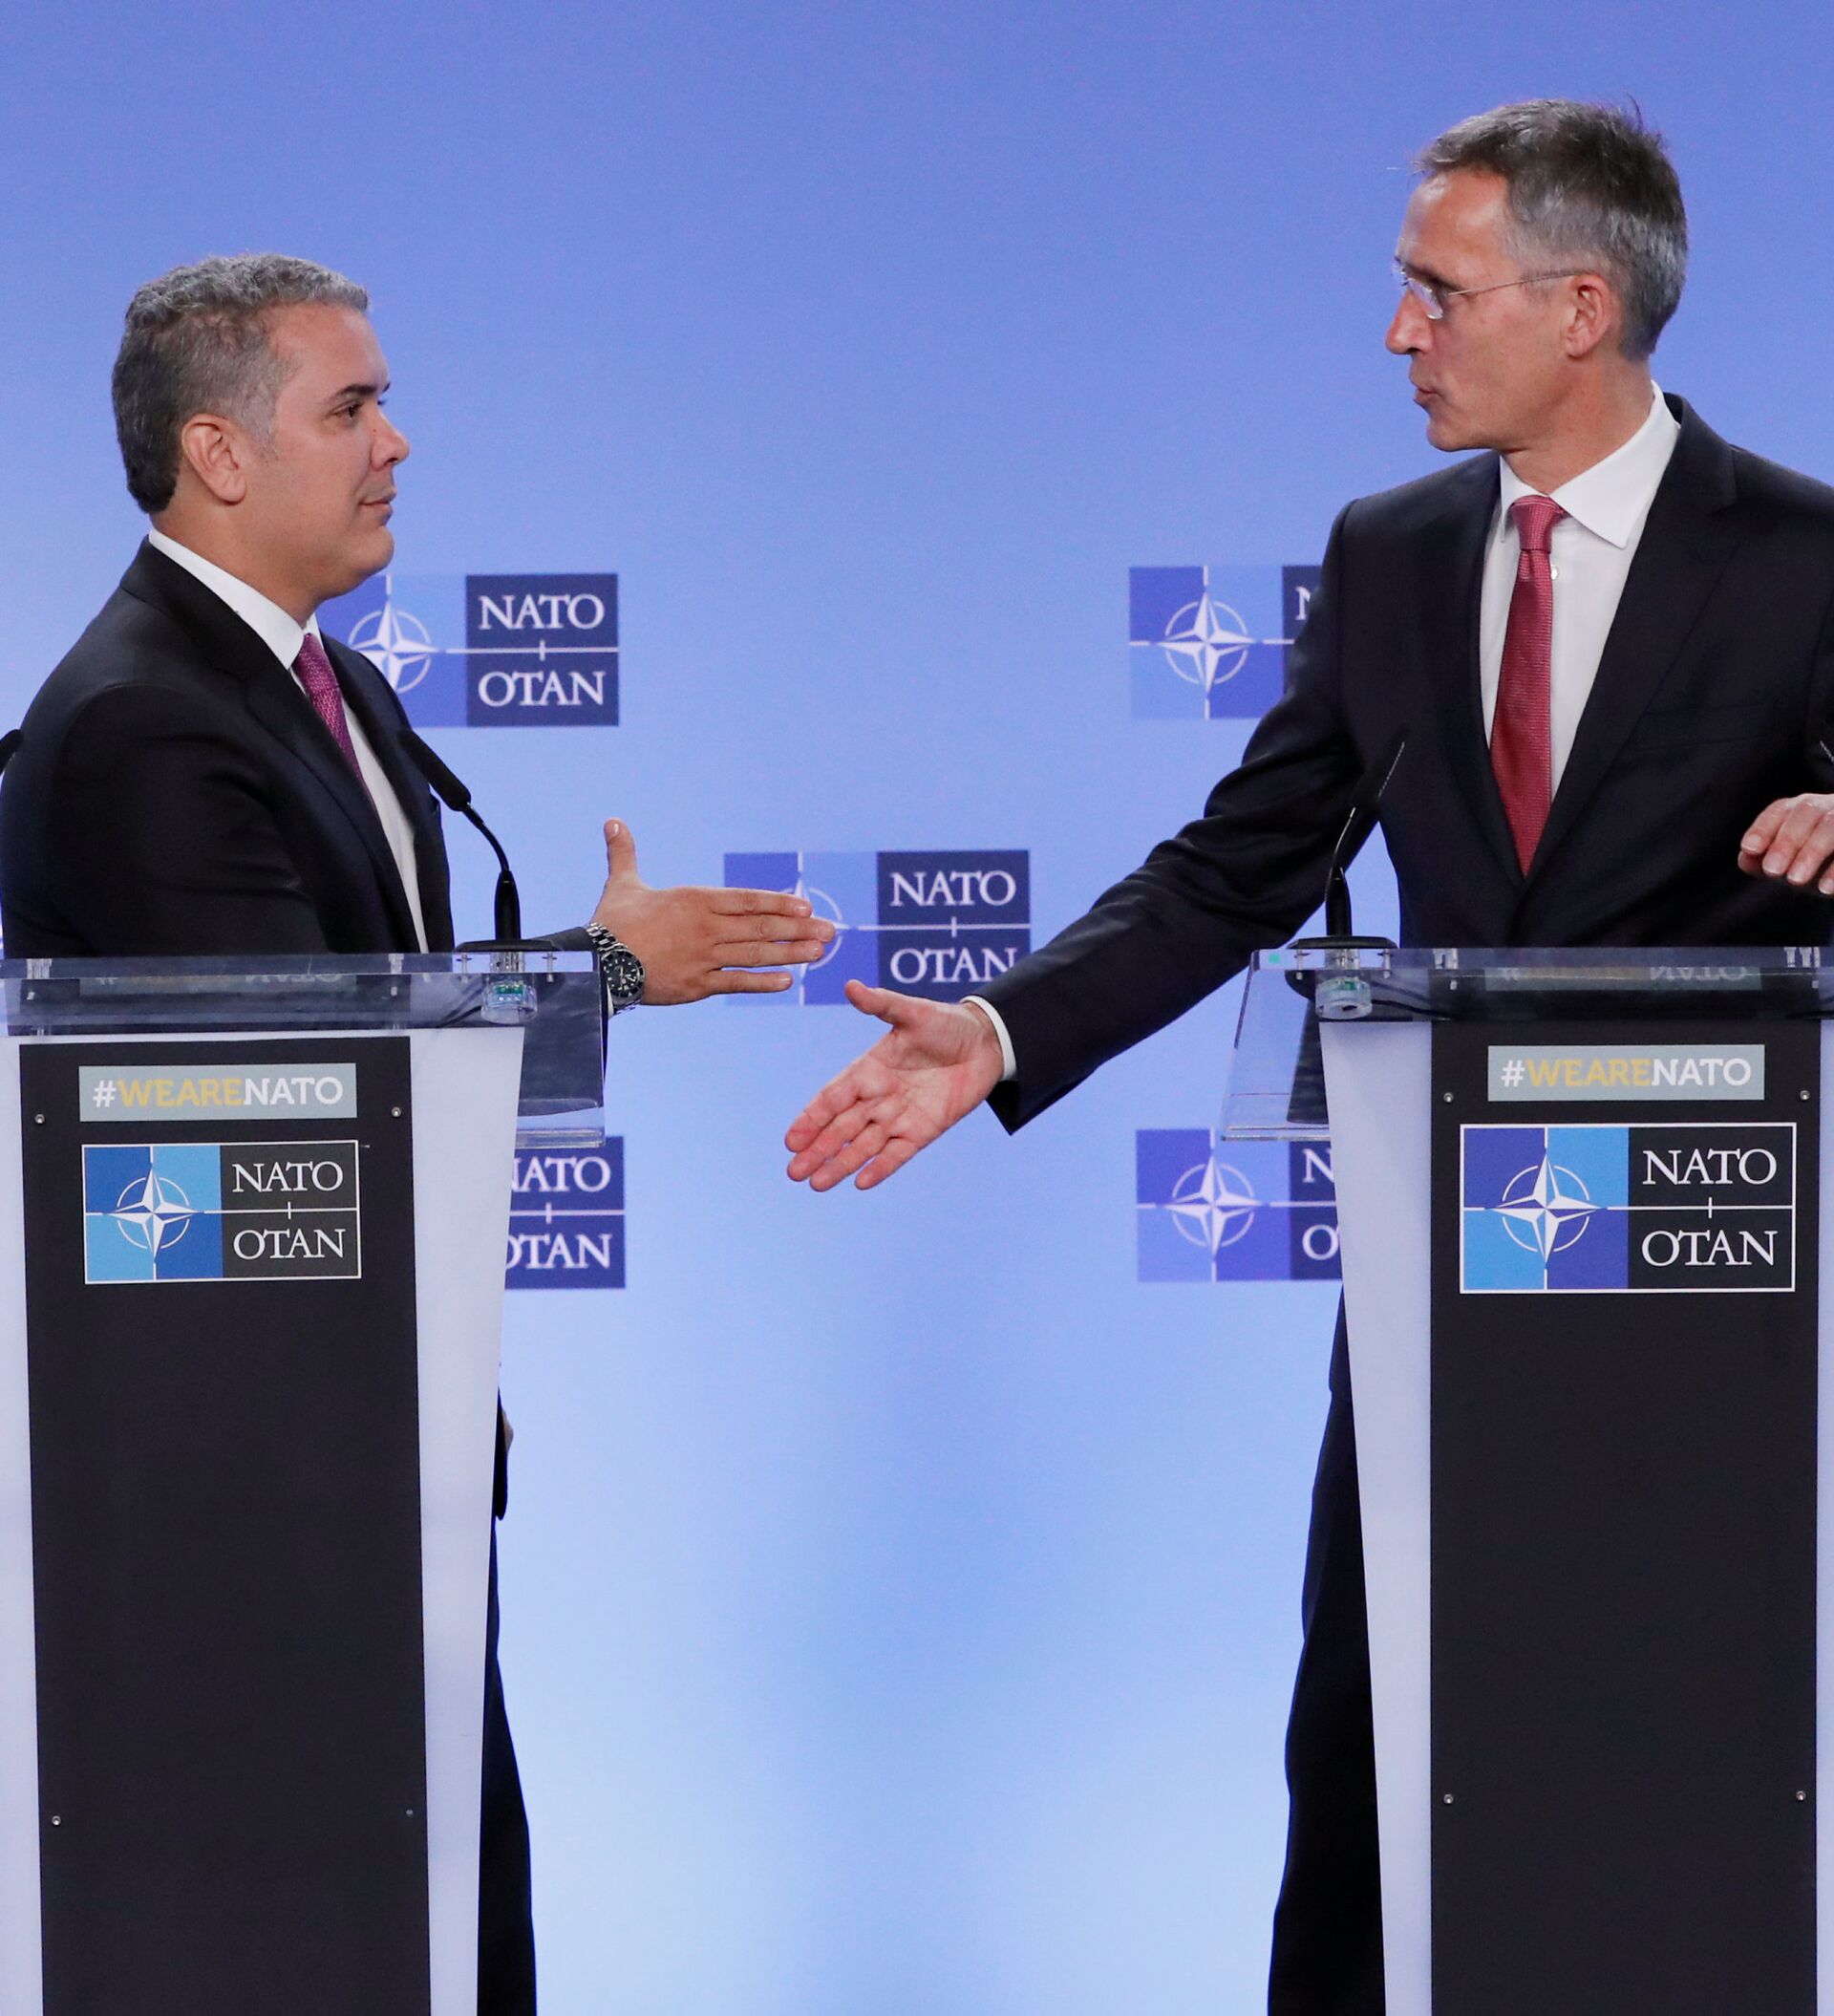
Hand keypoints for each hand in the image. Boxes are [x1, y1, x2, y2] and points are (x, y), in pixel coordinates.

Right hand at [591, 820, 833, 1003]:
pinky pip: (737, 982)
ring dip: (791, 952)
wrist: (596, 963)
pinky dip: (763, 982)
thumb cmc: (611, 923)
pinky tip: (788, 981)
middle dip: (799, 928)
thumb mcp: (623, 883)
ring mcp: (705, 956)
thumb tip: (612, 821)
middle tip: (831, 931)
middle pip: (761, 926)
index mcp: (695, 900)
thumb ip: (625, 853)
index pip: (747, 900)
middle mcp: (707, 927)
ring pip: (756, 953)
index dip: (780, 903)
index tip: (807, 906)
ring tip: (819, 952)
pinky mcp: (698, 984)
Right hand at [785, 982, 1005, 1191]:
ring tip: (816, 1184)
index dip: (811, 1119)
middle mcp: (878, 1097)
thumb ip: (881, 1004)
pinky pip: (898, 1153)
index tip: (790, 1139)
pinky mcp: (924, 1130)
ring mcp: (900, 1116)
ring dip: (841, 1164)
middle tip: (793, 1173)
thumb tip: (850, 985)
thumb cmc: (946, 1023)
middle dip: (817, 1150)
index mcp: (868, 1069)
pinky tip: (861, 1183)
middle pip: (841, 1129)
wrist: (987, 1041)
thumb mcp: (913, 1012)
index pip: (832, 1098)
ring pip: (864, 1146)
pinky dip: (881, 1167)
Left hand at [1738, 794, 1833, 893]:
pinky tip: (1827, 889)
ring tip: (1795, 881)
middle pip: (1807, 811)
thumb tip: (1746, 858)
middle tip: (1772, 870)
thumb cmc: (1819, 866)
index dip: (1764, 828)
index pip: (1781, 810)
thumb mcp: (1792, 865)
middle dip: (1787, 841)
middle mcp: (1830, 807)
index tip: (1749, 849)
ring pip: (1832, 825)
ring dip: (1812, 851)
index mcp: (1804, 810)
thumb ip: (1764, 861)